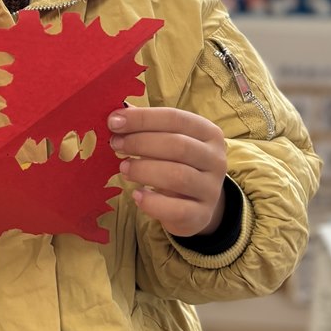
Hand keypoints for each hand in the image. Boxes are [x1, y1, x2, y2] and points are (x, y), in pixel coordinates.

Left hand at [107, 106, 227, 236]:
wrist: (194, 205)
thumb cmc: (175, 164)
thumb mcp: (167, 142)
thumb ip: (146, 128)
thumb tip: (116, 116)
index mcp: (208, 133)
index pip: (175, 118)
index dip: (143, 118)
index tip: (114, 121)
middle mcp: (215, 159)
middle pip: (178, 145)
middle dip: (141, 143)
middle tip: (116, 144)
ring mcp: (211, 189)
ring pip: (178, 176)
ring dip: (144, 170)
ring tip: (124, 168)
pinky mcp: (201, 215)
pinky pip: (177, 209)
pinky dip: (152, 202)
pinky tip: (136, 195)